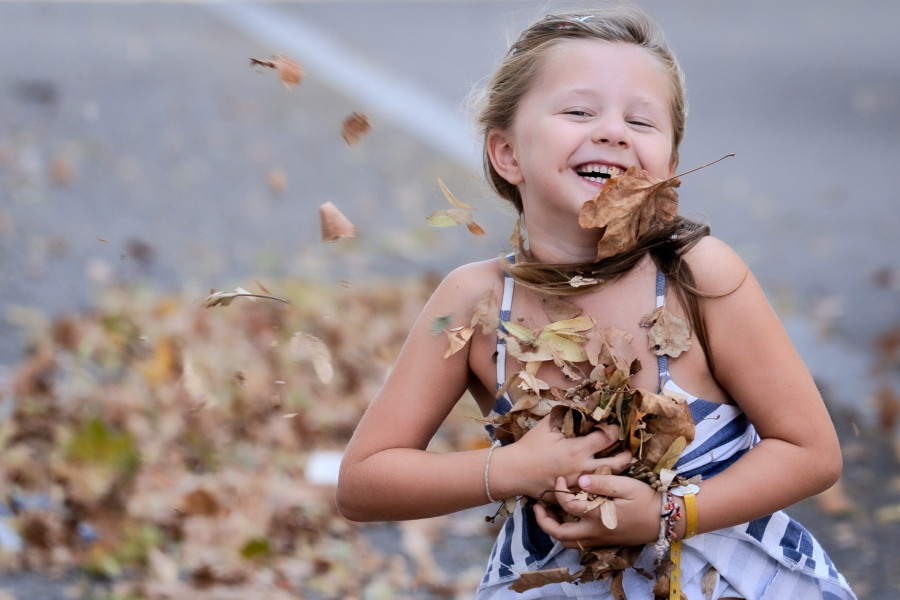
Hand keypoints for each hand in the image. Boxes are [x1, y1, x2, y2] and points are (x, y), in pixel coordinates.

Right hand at [504, 410, 621, 499]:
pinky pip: (594, 492)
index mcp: (577, 449)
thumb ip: (566, 412)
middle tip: (627, 449)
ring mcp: (580, 485)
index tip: (615, 426)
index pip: (608, 437)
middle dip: (626, 454)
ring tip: (618, 463)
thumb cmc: (530, 445)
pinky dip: (601, 484)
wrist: (515, 471)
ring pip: (609, 480)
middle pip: (617, 464)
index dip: (615, 430)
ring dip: (616, 471)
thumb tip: (581, 402)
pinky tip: (602, 479)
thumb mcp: (547, 424)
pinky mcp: (574, 495)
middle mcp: (583, 468)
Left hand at [533, 473, 659, 547]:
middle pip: (560, 533)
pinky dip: (566, 532)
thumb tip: (579, 479)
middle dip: (544, 522)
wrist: (664, 521)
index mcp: (597, 516)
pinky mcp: (604, 541)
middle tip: (536, 507)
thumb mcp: (626, 486)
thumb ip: (602, 482)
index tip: (560, 478)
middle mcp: (594, 532)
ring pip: (567, 541)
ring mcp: (598, 539)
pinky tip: (567, 518)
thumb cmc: (646, 501)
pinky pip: (577, 542)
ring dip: (554, 529)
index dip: (559, 490)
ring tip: (548, 513)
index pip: (568, 505)